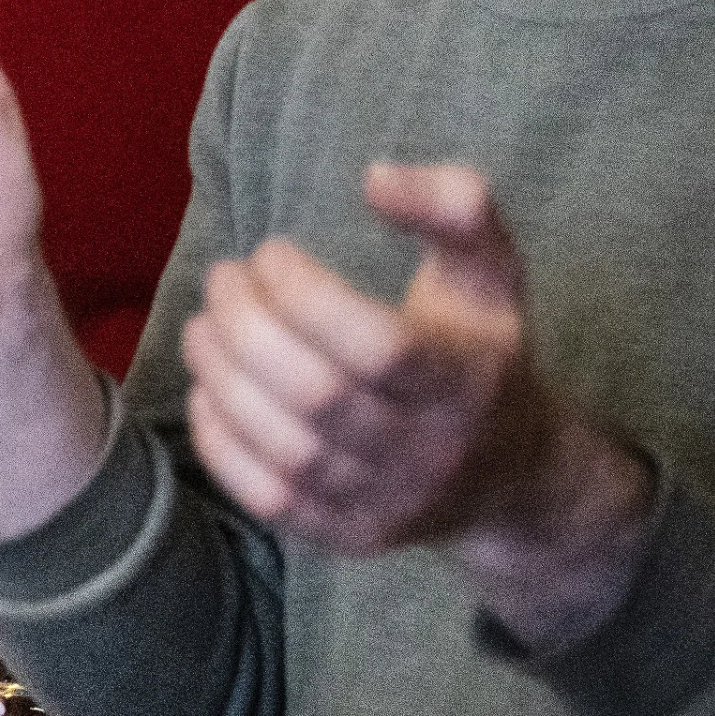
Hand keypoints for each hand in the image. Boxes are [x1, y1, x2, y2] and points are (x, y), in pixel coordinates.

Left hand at [182, 161, 650, 643]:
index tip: (270, 253)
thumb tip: (375, 177)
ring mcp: (388, 503)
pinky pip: (268, 499)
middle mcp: (431, 451)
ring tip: (203, 326)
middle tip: (221, 280)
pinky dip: (221, 442)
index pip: (376, 345)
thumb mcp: (492, 271)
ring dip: (223, 377)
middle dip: (247, 327)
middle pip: (316, 394)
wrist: (511, 476)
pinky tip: (208, 389)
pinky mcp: (349, 538)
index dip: (305, 294)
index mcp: (468, 381)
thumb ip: (454, 205)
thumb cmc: (482, 352)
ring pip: (285, 448)